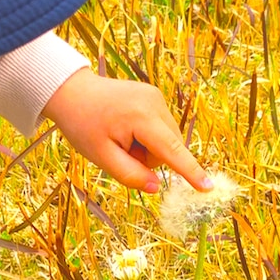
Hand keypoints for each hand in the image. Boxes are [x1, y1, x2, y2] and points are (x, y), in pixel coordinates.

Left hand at [42, 68, 210, 193]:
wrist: (71, 91)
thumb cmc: (82, 125)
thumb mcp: (101, 156)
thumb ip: (130, 174)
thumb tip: (156, 187)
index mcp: (141, 117)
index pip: (172, 151)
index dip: (190, 172)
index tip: (208, 188)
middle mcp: (155, 102)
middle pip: (169, 147)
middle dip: (149, 158)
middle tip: (119, 151)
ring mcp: (156, 96)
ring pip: (166, 139)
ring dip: (147, 147)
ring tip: (120, 137)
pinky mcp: (154, 96)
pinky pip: (160, 128)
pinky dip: (146, 136)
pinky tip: (125, 128)